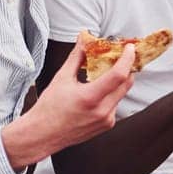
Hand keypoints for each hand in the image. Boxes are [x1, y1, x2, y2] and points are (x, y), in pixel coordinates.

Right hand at [7, 41, 135, 165]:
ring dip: (118, 80)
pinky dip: (111, 93)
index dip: (127, 59)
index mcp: (90, 98)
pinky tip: (99, 90)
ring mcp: (107, 120)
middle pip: (126, 83)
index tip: (129, 48)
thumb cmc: (49, 108)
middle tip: (121, 55)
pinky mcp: (108, 124)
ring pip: (122, 93)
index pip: (118, 75)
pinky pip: (116, 104)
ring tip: (107, 70)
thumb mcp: (61, 78)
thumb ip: (77, 57)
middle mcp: (102, 111)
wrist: (42, 134)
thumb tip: (84, 39)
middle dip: (127, 67)